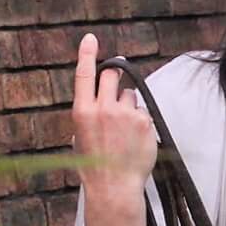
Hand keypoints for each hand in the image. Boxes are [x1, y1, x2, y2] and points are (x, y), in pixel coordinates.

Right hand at [71, 32, 155, 225]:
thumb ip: (90, 114)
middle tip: (117, 87)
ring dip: (129, 104)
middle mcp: (102, 108)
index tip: (91, 39)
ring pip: (129, 94)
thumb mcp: (81, 137)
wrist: (114, 186)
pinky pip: (142, 111)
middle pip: (112, 76)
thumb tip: (99, 99)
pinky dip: (140, 121)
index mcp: (82, 112)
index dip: (88, 54)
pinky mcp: (144, 121)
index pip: (84, 75)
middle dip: (115, 77)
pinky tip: (135, 138)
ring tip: (125, 130)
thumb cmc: (95, 165)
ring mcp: (125, 114)